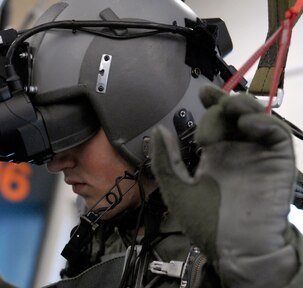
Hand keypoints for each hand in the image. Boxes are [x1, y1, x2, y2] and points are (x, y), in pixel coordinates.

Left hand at [151, 85, 297, 287]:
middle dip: (217, 113)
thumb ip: (166, 161)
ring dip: (241, 107)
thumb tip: (158, 130)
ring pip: (255, 116)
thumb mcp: (177, 190)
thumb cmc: (207, 223)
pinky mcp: (277, 160)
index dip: (211, 103)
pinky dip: (262, 122)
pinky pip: (275, 133)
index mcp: (214, 155)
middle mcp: (236, 150)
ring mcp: (257, 154)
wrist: (237, 249)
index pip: (215, 121)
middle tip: (205, 137)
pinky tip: (246, 126)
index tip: (202, 93)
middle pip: (231, 115)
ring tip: (227, 111)